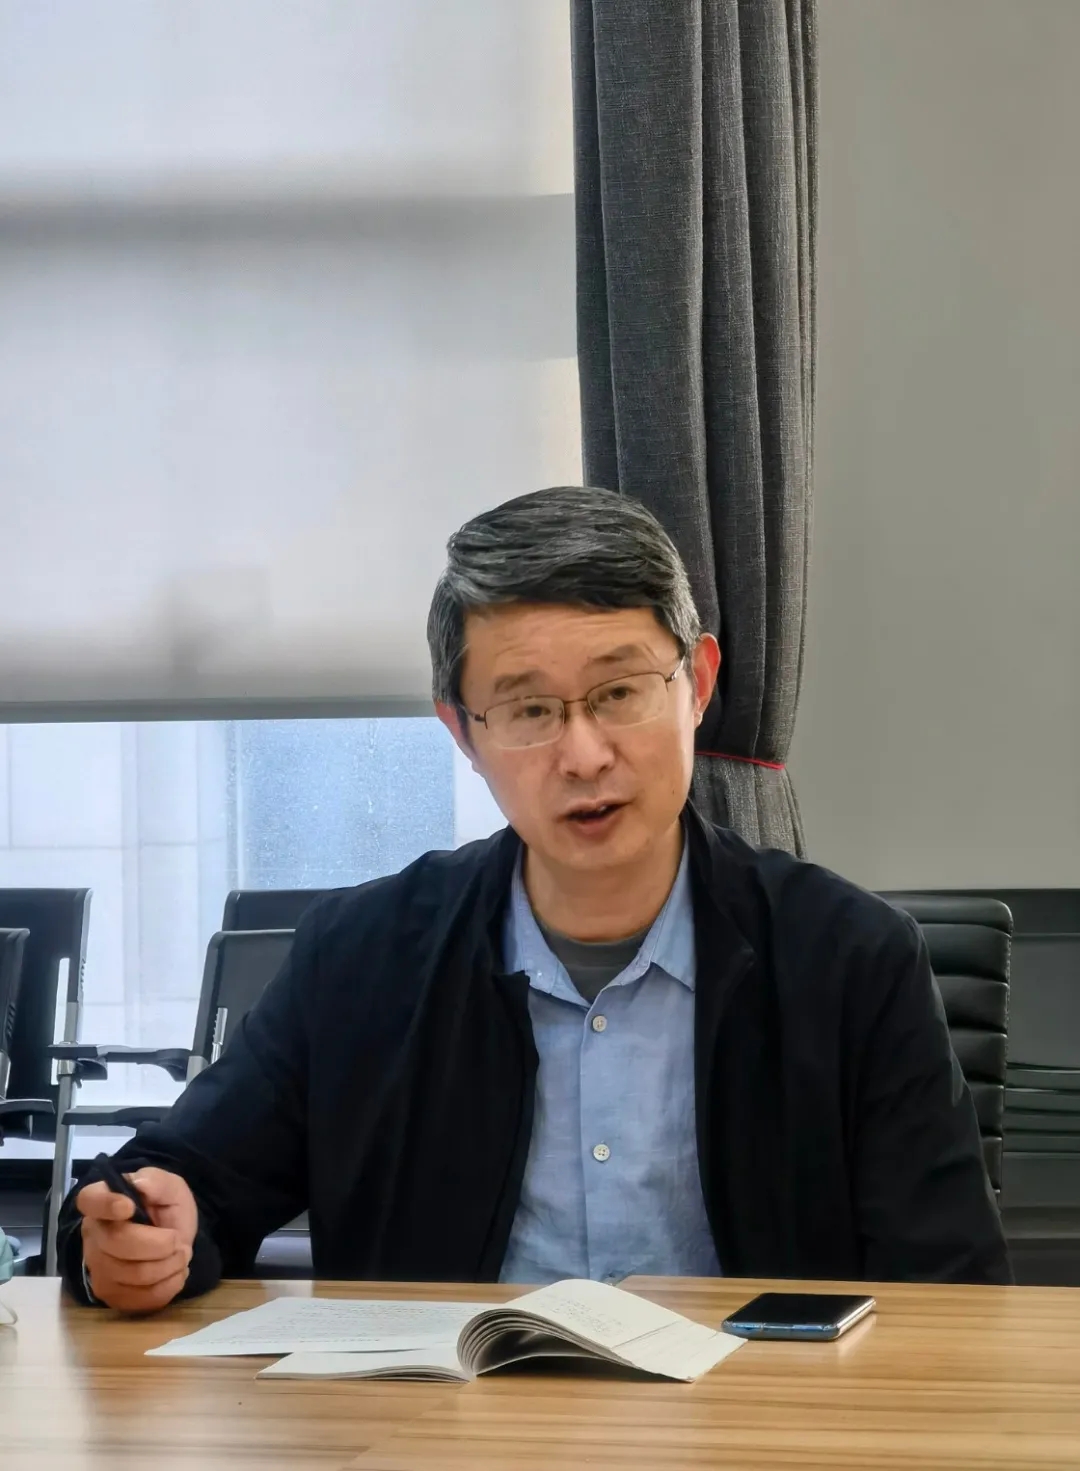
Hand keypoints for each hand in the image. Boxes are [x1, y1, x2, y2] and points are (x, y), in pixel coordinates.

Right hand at [77, 1167, 197, 1313]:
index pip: (90, 1200)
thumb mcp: (168, 1186)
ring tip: (181, 1256)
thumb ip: (156, 1181)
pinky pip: (140, 1299)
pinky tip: (175, 1274)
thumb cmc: (163, 1207)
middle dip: (161, 1245)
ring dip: (169, 1266)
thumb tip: (141, 1183)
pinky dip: (168, 1287)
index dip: (106, 1205)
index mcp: (102, 1202)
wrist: (170, 1237)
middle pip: (118, 1243)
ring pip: (133, 1275)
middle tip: (180, 1242)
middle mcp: (93, 1236)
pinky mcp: (111, 1295)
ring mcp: (98, 1269)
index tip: (129, 1207)